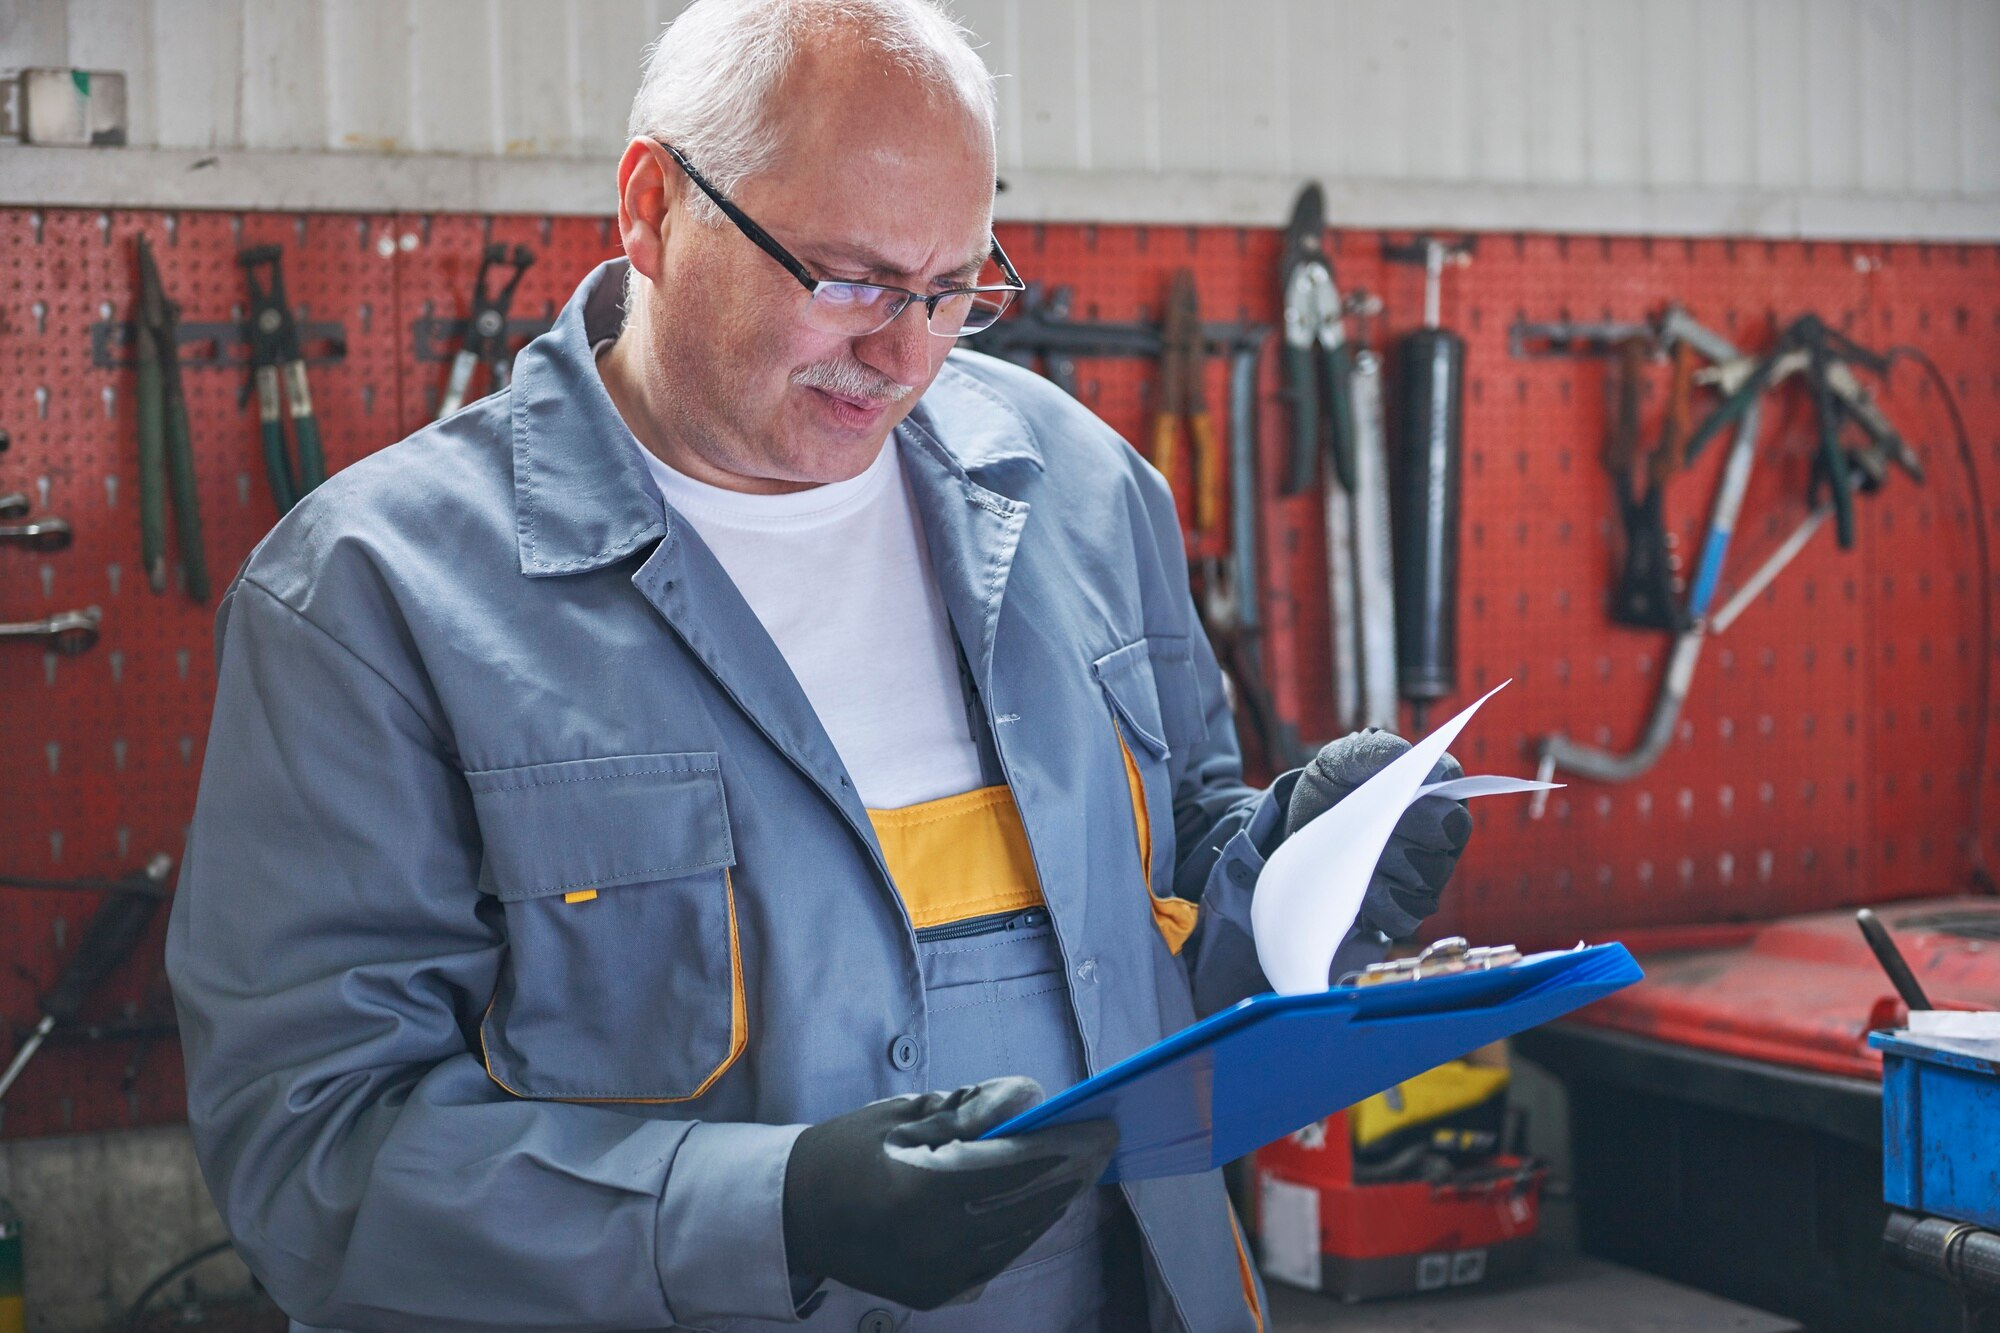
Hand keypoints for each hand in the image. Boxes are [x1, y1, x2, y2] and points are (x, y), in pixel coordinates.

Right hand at [782, 1076, 1118, 1309]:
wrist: (791, 1213)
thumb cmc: (846, 1151)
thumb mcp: (903, 1115)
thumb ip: (969, 1110)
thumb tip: (1031, 1096)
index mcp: (925, 1190)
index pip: (1016, 1165)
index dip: (1065, 1145)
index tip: (1102, 1126)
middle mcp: (938, 1241)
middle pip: (1027, 1203)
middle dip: (1070, 1172)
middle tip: (1102, 1146)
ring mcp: (938, 1275)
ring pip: (1018, 1236)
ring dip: (1053, 1203)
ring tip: (1079, 1173)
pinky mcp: (935, 1293)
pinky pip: (996, 1260)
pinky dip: (1022, 1232)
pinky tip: (1041, 1207)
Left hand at [1284, 729, 1473, 939]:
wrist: (1303, 838)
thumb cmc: (1331, 793)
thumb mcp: (1338, 763)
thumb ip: (1367, 752)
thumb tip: (1400, 754)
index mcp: (1430, 785)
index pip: (1452, 779)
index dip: (1437, 781)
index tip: (1411, 785)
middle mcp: (1441, 830)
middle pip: (1450, 831)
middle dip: (1411, 828)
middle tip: (1377, 826)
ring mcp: (1430, 872)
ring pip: (1430, 874)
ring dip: (1389, 866)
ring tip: (1357, 857)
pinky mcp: (1409, 908)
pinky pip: (1409, 913)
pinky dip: (1380, 903)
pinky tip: (1358, 890)